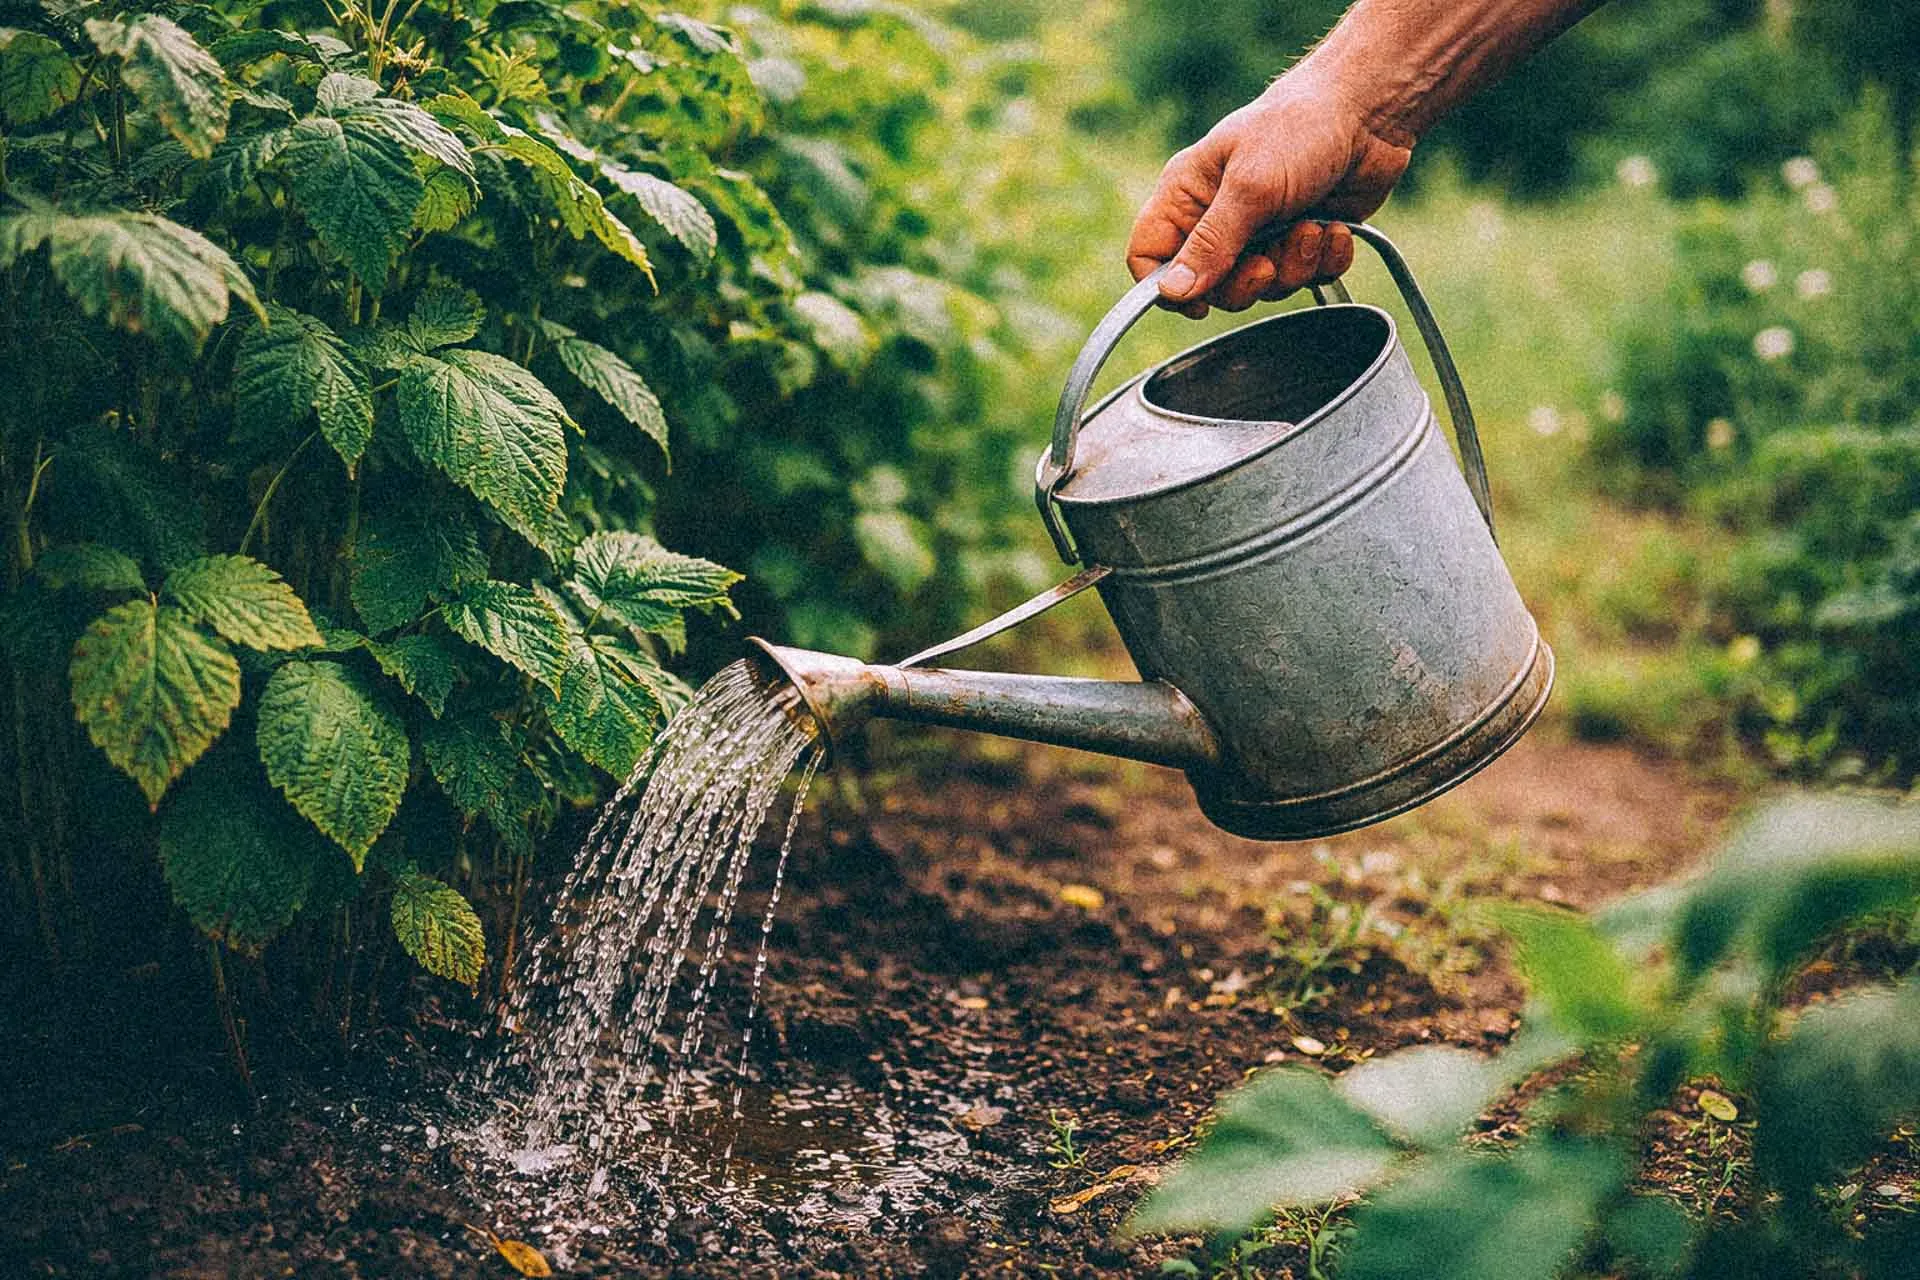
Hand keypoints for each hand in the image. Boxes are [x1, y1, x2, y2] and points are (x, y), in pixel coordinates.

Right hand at [1126, 71, 1413, 316]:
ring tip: (1311, 226)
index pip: (1148, 255)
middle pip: (1209, 286)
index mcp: (1188, 194)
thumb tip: (1171, 292)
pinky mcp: (1302, 240)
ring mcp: (1262, 231)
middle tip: (1269, 262)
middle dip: (1247, 282)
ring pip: (1263, 287)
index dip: (1165, 287)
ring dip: (1294, 264)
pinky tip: (1334, 227)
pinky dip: (1324, 259)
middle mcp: (1219, 217)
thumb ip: (1210, 244)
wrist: (1370, 112)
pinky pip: (1305, 278)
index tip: (1199, 302)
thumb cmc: (1299, 130)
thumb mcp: (1249, 187)